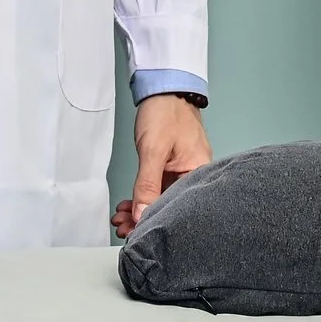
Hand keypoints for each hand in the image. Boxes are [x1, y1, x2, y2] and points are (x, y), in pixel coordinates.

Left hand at [114, 95, 210, 236]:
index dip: (152, 221)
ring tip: (121, 218)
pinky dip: (143, 196)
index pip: (175, 207)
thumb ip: (147, 184)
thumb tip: (141, 215)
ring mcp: (183, 170)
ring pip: (161, 198)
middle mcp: (195, 174)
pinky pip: (158, 187)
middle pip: (169, 205)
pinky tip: (129, 205)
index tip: (133, 233)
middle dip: (143, 218)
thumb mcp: (153, 150)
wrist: (164, 88)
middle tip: (122, 228)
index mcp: (199, 172)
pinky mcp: (173, 166)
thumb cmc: (166, 112)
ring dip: (140, 208)